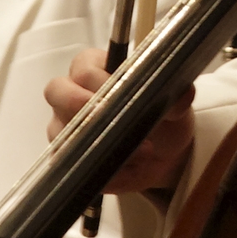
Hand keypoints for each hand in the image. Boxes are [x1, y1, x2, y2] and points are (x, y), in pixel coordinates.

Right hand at [43, 47, 194, 192]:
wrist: (164, 154)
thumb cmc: (161, 117)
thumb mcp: (176, 104)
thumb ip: (179, 96)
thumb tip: (181, 96)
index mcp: (95, 69)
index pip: (83, 66)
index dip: (99, 79)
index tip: (123, 93)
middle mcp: (71, 94)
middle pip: (56, 91)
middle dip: (82, 105)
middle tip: (113, 120)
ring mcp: (64, 128)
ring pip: (62, 132)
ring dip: (100, 143)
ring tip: (141, 151)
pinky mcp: (68, 160)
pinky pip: (72, 166)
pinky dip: (104, 171)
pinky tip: (130, 170)